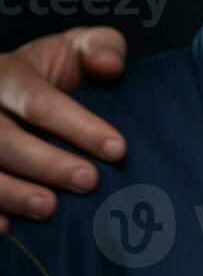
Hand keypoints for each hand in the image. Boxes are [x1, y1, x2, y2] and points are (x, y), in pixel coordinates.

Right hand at [0, 28, 128, 231]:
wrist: (14, 86)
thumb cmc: (55, 71)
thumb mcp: (77, 49)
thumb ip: (101, 47)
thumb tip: (110, 65)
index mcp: (8, 75)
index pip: (39, 102)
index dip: (78, 127)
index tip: (117, 149)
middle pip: (4, 139)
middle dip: (46, 164)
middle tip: (88, 181)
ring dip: (12, 193)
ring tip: (50, 209)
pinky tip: (7, 227)